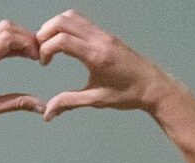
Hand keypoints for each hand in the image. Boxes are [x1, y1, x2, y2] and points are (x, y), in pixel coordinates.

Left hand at [0, 20, 45, 129]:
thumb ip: (16, 104)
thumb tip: (41, 107)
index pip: (6, 38)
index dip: (27, 43)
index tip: (38, 58)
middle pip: (4, 28)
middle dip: (25, 37)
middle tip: (39, 54)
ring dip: (17, 38)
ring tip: (32, 54)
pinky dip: (8, 42)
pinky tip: (18, 55)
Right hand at [36, 10, 176, 119]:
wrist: (154, 86)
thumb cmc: (128, 94)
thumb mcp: (96, 100)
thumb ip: (69, 102)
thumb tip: (47, 113)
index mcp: (96, 55)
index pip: (62, 39)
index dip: (45, 49)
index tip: (44, 64)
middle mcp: (99, 39)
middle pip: (62, 21)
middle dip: (45, 34)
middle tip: (41, 52)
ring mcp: (103, 34)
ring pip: (71, 17)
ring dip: (54, 27)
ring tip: (50, 47)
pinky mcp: (106, 34)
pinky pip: (81, 21)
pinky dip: (66, 27)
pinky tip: (64, 45)